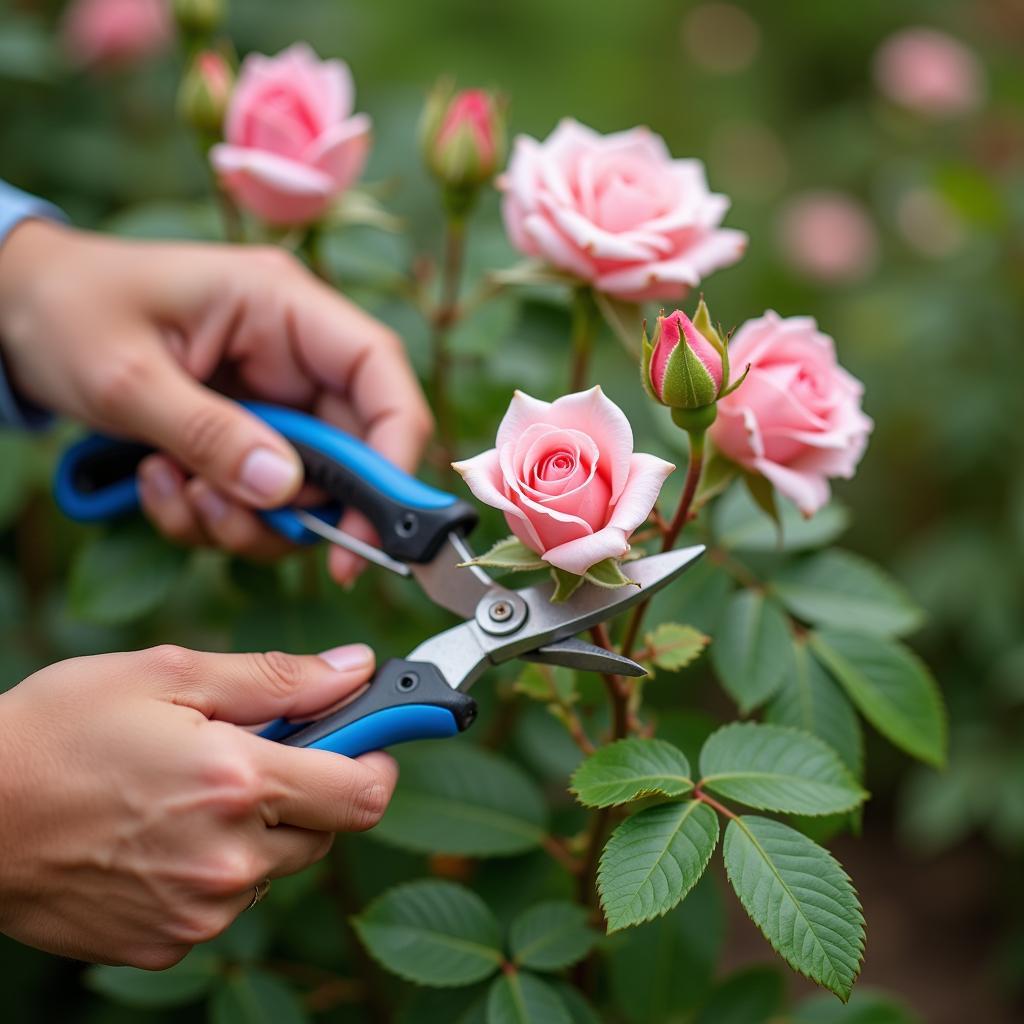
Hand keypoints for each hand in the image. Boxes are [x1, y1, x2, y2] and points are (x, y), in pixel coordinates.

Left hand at [0, 220, 432, 583]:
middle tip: (244, 527)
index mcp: (282, 306)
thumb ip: (209, 435)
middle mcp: (293, 354)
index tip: (373, 527)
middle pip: (353, 447)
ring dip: (247, 518)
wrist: (17, 313)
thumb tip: (286, 493)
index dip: (395, 451)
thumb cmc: (69, 311)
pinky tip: (160, 484)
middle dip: (306, 507)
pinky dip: (216, 515)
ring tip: (176, 493)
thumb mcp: (128, 376)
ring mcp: (273, 399)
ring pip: (307, 488)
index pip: (381, 374)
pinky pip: (262, 498)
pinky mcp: (247, 435)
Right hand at [0, 643, 397, 967]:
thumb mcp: (169, 677)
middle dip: (311, 785)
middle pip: (329, 828)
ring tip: (194, 789)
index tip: (372, 732)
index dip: (380, 756)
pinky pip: (228, 900)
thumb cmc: (58, 731)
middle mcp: (228, 858)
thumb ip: (277, 678)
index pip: (366, 792)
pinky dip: (218, 864)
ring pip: (279, 864)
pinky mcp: (166, 943)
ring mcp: (198, 911)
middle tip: (256, 749)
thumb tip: (356, 670)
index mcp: (238, 783)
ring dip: (263, 826)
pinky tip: (165, 833)